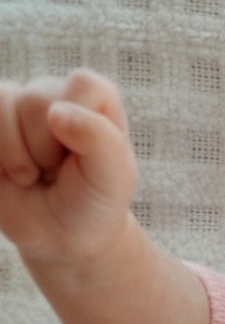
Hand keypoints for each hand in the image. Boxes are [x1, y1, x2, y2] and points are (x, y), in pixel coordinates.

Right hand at [0, 69, 137, 265]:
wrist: (59, 238)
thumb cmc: (92, 203)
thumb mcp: (113, 178)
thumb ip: (99, 139)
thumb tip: (56, 112)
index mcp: (94, 97)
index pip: (82, 85)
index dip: (80, 128)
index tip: (86, 159)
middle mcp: (53, 93)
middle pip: (34, 100)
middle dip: (45, 151)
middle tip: (57, 173)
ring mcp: (17, 105)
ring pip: (0, 108)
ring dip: (16, 158)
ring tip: (33, 174)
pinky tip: (10, 173)